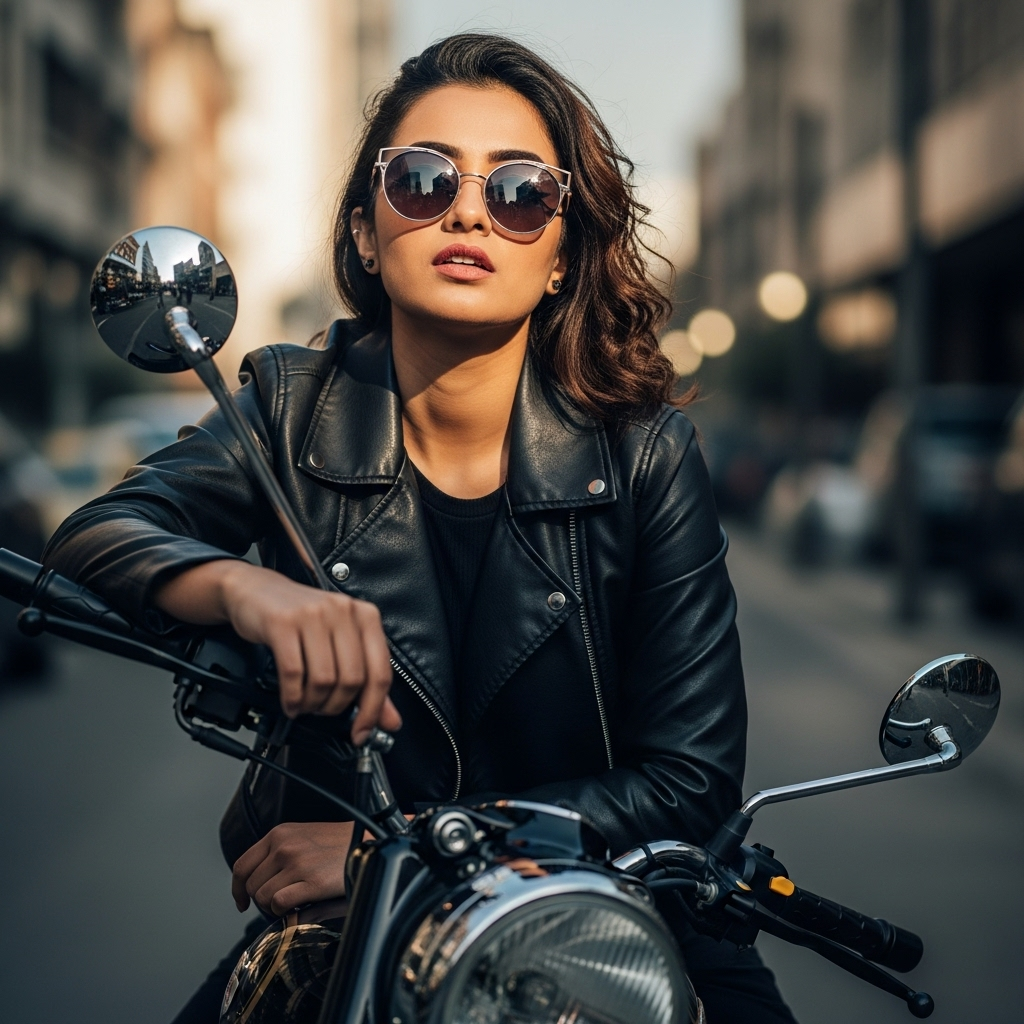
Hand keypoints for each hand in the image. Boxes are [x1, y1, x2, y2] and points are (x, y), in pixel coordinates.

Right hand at [156, 560, 400, 739]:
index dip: (373, 710)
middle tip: (322, 711)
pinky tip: (290, 701)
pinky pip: (294, 673)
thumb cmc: (300, 618)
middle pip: (352, 680)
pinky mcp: (283, 622)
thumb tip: (390, 721)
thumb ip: (367, 681)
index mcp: (365, 616)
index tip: (361, 732)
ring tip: (305, 705)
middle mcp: (343, 611)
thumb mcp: (338, 642)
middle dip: (336, 707)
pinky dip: (292, 697)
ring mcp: (313, 614)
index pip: (381, 672)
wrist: (256, 591)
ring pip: (324, 679)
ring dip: (312, 704)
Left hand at [232, 821, 354, 915]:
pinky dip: (285, 911)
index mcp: (280, 833)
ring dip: (273, 906)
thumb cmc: (341, 843)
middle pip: (250, 885)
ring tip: (294, 901)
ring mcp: (296, 863)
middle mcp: (284, 845)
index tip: (243, 900)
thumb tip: (258, 884)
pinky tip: (300, 904)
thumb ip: (279, 854)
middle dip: (260, 900)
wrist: (370, 843)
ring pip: (262, 897)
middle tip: (278, 903)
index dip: (238, 888)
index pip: (241, 865)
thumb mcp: (305, 837)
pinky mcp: (311, 881)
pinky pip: (279, 904)